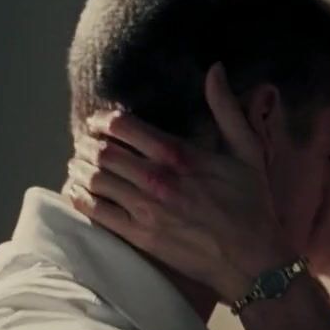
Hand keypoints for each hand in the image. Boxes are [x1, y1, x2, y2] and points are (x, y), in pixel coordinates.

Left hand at [66, 63, 294, 301]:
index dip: (104, 121)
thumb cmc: (252, 206)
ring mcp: (146, 209)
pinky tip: (76, 192)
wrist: (253, 260)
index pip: (125, 127)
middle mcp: (158, 179)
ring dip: (81, 169)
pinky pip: (97, 212)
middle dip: (87, 145)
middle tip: (84, 144)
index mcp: (180, 155)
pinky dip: (80, 198)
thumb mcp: (247, 151)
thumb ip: (227, 109)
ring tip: (78, 165)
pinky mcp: (140, 237)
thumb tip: (215, 69)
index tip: (98, 123)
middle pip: (103, 152)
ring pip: (96, 180)